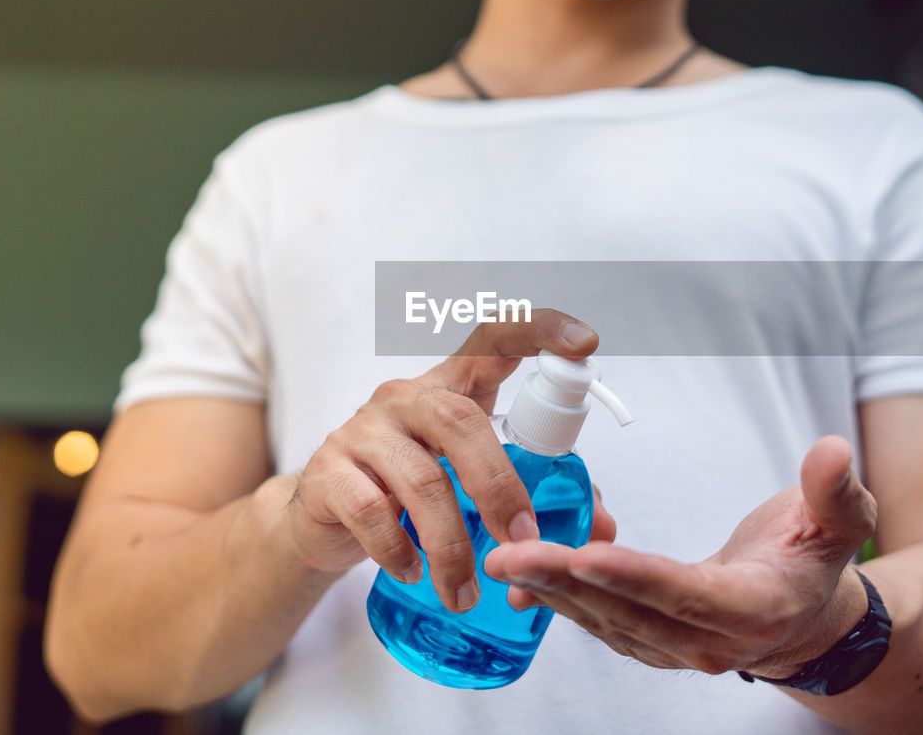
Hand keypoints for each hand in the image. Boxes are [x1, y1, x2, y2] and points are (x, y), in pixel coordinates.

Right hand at [287, 309, 602, 611]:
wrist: (322, 518)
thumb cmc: (410, 491)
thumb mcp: (469, 483)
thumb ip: (534, 495)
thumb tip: (601, 528)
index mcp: (451, 388)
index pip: (493, 339)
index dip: (539, 330)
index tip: (585, 342)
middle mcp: (406, 398)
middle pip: (460, 420)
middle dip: (499, 487)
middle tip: (522, 541)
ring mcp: (363, 431)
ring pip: (421, 478)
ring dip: (453, 544)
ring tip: (465, 591)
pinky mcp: (328, 472)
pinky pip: (371, 511)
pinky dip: (398, 550)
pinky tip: (412, 572)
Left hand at [484, 435, 876, 678]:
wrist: (804, 614)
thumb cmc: (812, 560)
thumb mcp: (839, 522)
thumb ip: (834, 491)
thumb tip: (832, 453)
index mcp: (754, 609)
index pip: (686, 594)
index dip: (636, 576)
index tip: (587, 554)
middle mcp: (710, 642)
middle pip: (630, 611)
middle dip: (567, 581)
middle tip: (513, 552)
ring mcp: (676, 649)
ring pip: (606, 620)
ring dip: (552, 590)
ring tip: (505, 559)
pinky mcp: (652, 642)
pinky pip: (600, 622)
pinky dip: (561, 600)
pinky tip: (523, 580)